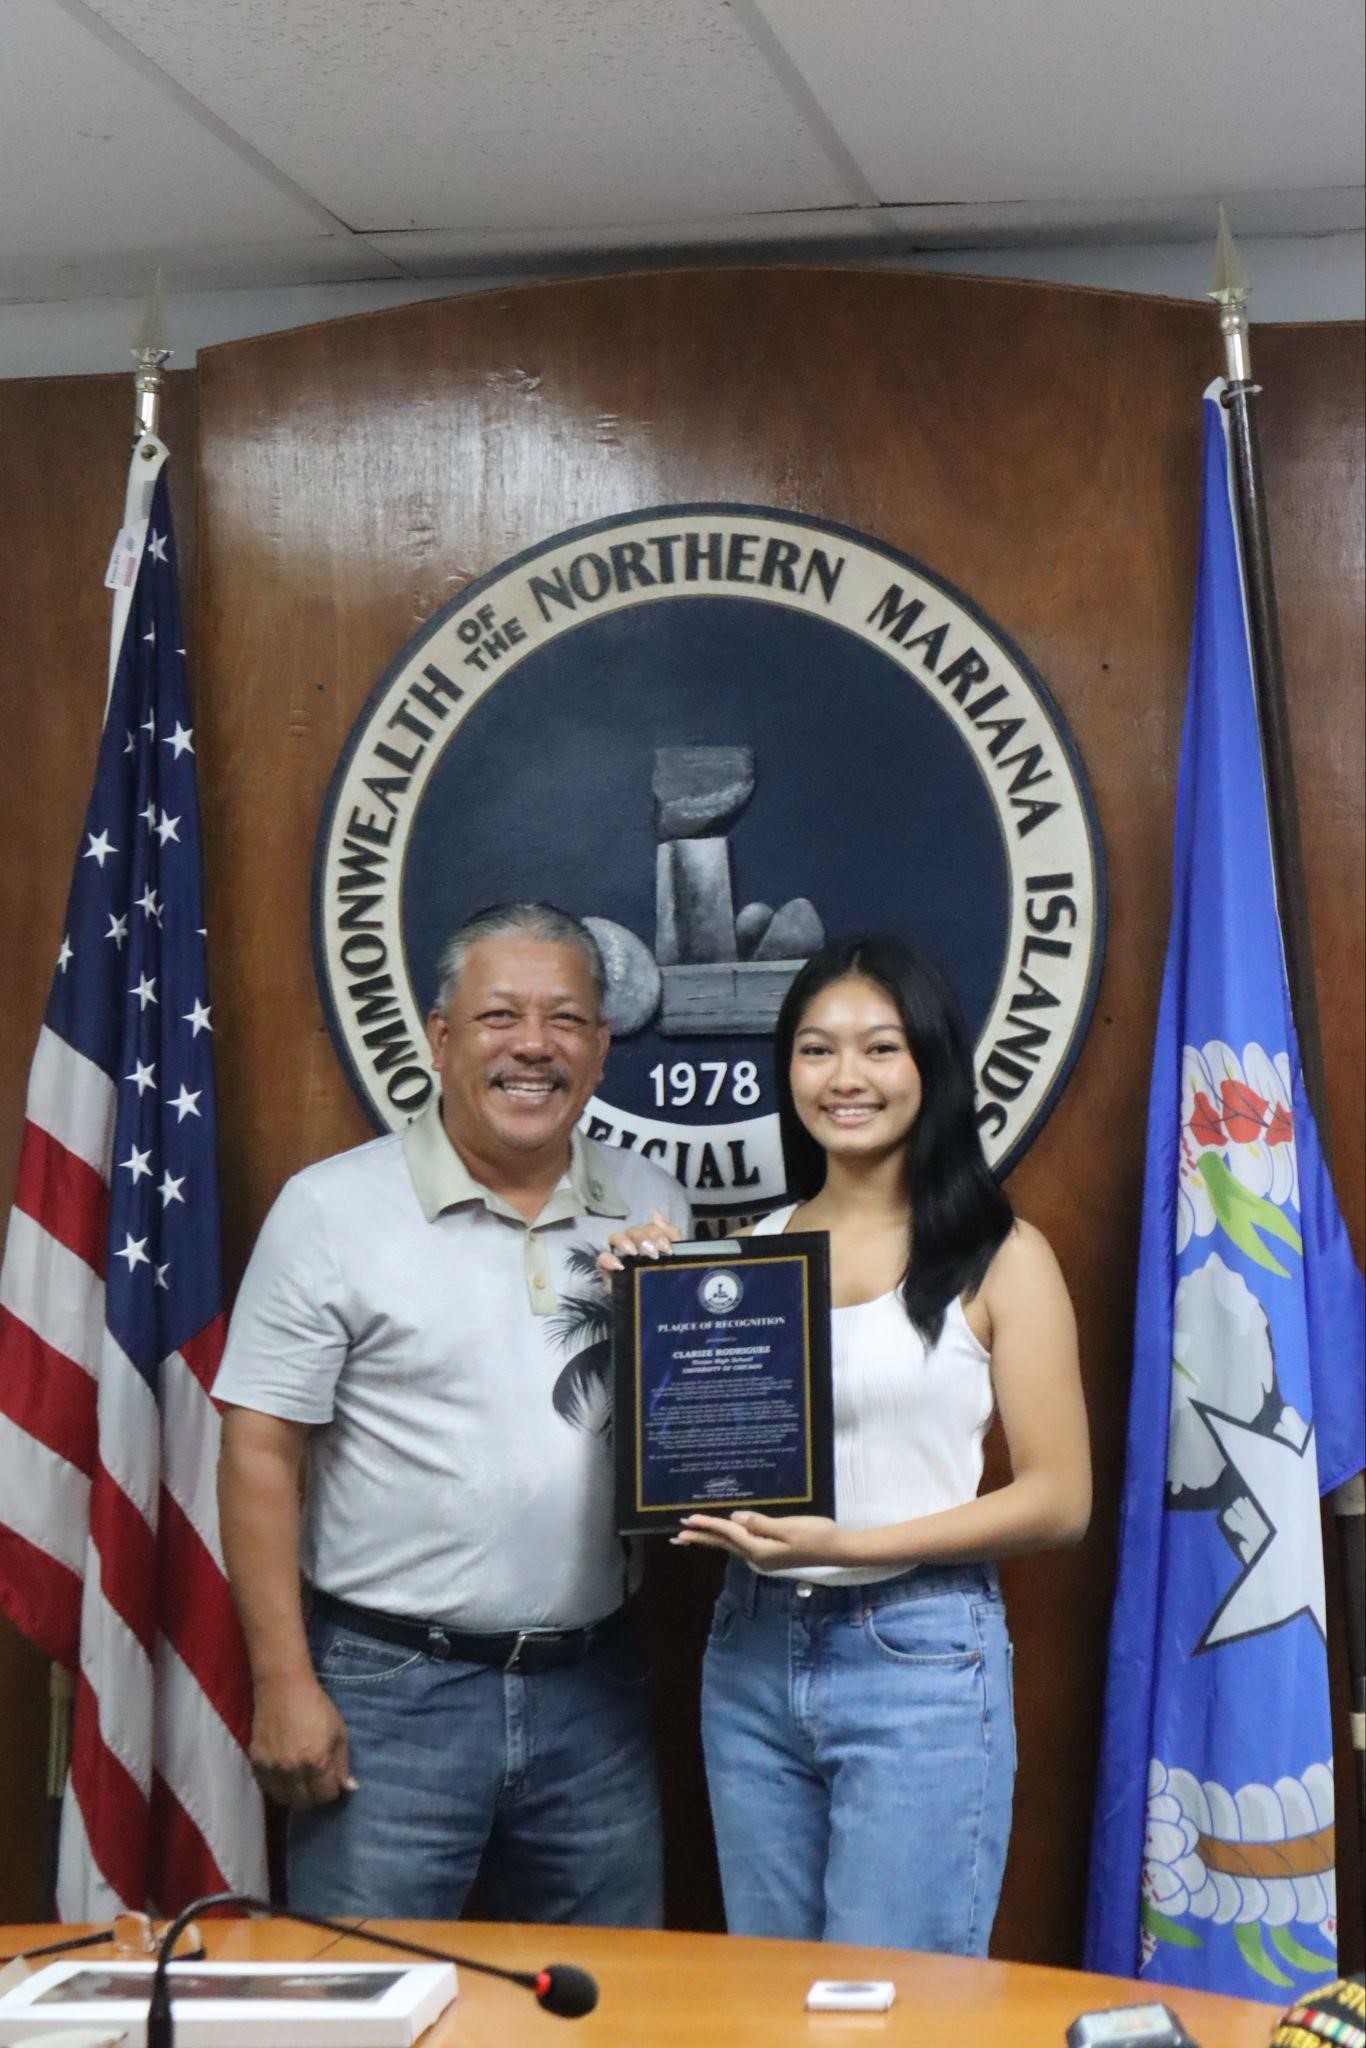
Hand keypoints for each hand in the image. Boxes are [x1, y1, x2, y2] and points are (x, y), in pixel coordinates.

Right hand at [249, 1672, 357, 1808]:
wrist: (283, 1688)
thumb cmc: (317, 1707)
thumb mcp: (338, 1732)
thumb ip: (343, 1763)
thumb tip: (349, 1788)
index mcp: (317, 1763)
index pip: (326, 1796)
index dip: (331, 1791)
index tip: (331, 1780)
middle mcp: (293, 1771)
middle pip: (304, 1803)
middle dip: (314, 1796)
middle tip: (316, 1783)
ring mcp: (272, 1768)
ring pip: (284, 1800)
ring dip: (293, 1794)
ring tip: (299, 1781)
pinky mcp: (256, 1763)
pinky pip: (266, 1788)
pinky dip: (276, 1786)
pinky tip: (283, 1774)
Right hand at [596, 1210, 681, 1275]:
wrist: (662, 1312)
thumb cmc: (669, 1282)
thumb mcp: (678, 1258)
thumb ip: (671, 1234)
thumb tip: (655, 1213)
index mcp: (650, 1241)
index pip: (649, 1227)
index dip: (657, 1233)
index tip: (668, 1249)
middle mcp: (634, 1246)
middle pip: (632, 1230)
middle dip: (644, 1238)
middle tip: (654, 1254)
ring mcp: (619, 1258)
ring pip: (615, 1237)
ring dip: (625, 1241)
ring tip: (634, 1254)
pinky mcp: (608, 1274)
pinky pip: (600, 1258)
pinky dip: (608, 1258)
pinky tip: (619, 1265)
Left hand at [672, 1511, 849, 1570]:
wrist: (838, 1549)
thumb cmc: (817, 1535)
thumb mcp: (790, 1528)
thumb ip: (761, 1524)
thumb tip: (735, 1519)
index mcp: (760, 1550)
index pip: (729, 1534)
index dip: (708, 1525)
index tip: (688, 1519)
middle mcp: (758, 1557)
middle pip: (724, 1544)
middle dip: (701, 1538)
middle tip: (677, 1535)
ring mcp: (764, 1557)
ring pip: (731, 1546)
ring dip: (711, 1539)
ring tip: (692, 1535)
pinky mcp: (771, 1553)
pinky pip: (742, 1544)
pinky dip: (727, 1539)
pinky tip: (724, 1536)